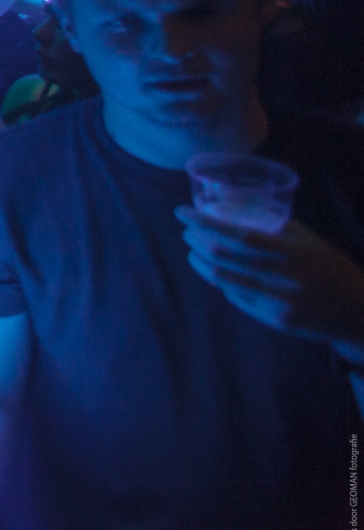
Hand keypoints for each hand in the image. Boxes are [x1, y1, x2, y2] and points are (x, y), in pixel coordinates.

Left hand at [178, 207, 363, 350]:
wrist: (359, 312)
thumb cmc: (330, 268)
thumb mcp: (310, 242)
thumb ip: (277, 226)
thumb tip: (236, 208)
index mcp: (294, 252)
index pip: (240, 234)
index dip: (206, 222)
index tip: (182, 212)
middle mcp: (285, 278)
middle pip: (225, 257)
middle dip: (198, 241)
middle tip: (187, 231)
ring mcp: (280, 302)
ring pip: (225, 280)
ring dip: (202, 263)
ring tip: (192, 251)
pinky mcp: (277, 321)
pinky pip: (238, 299)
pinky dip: (224, 283)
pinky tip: (216, 273)